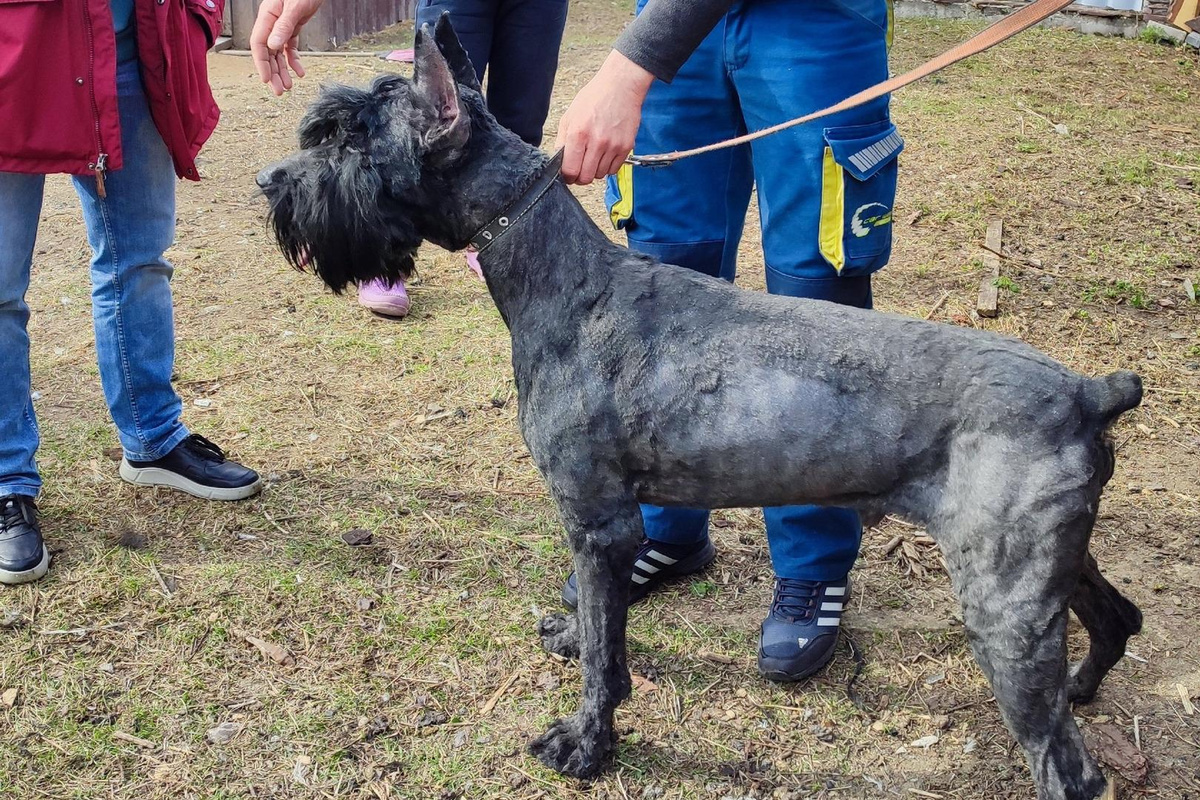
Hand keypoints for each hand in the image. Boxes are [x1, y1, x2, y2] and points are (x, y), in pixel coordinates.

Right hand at [251, 0, 324, 95]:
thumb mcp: (295, 7)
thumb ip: (284, 26)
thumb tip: (272, 47)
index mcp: (267, 17)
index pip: (259, 44)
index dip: (261, 63)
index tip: (266, 80)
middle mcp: (271, 23)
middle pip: (267, 52)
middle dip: (273, 72)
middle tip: (279, 92)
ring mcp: (281, 25)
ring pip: (278, 53)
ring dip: (282, 70)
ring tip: (288, 86)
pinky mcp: (292, 26)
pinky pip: (290, 47)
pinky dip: (294, 60)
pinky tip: (300, 72)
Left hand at [556, 50, 653, 184]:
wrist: (620, 87)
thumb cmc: (594, 98)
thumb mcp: (570, 115)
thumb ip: (562, 141)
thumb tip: (559, 161)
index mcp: (578, 134)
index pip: (570, 170)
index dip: (567, 176)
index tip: (568, 173)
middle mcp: (596, 142)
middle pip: (585, 178)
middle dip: (580, 176)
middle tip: (580, 167)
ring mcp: (613, 146)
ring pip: (600, 175)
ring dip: (595, 170)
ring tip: (594, 155)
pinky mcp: (626, 147)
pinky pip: (614, 169)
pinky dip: (608, 166)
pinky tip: (605, 153)